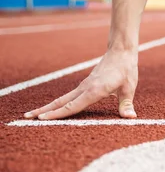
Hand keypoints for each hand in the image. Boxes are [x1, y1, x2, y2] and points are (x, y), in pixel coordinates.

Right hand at [24, 49, 138, 119]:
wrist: (121, 51)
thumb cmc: (126, 69)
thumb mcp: (129, 88)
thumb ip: (126, 104)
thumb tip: (131, 118)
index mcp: (94, 91)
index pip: (72, 106)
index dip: (57, 114)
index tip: (42, 119)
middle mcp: (85, 88)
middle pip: (61, 102)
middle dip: (44, 110)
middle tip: (26, 117)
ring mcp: (84, 86)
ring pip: (63, 98)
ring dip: (49, 106)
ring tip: (34, 114)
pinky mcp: (86, 84)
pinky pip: (70, 96)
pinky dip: (59, 103)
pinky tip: (55, 107)